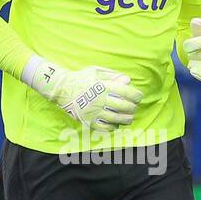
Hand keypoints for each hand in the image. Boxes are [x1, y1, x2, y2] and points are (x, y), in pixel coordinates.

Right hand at [27, 59, 143, 131]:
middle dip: (133, 108)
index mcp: (103, 86)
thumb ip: (112, 76)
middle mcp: (99, 100)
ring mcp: (94, 111)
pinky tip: (116, 124)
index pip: (126, 92)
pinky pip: (104, 127)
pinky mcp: (88, 120)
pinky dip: (112, 127)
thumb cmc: (81, 78)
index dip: (136, 95)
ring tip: (129, 118)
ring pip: (116, 119)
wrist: (61, 88)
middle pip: (123, 107)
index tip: (139, 97)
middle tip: (134, 108)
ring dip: (126, 119)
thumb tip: (128, 81)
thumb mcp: (96, 72)